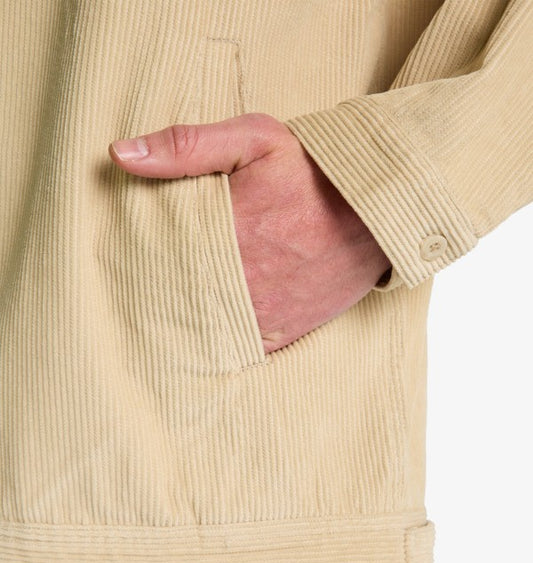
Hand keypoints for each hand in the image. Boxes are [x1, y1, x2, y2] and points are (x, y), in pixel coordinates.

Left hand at [108, 113, 391, 352]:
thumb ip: (186, 146)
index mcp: (224, 236)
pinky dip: (221, 343)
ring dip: (187, 322)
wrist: (376, 212)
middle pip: (176, 299)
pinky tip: (207, 332)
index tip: (125, 260)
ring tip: (169, 314)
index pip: (157, 259)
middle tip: (140, 292)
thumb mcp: (254, 140)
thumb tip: (120, 154)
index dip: (137, 261)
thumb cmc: (313, 173)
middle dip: (158, 294)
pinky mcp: (284, 332)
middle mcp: (240, 283)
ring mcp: (263, 315)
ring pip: (204, 330)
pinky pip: (240, 348)